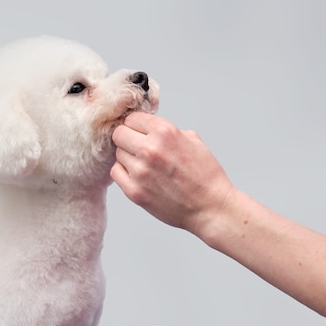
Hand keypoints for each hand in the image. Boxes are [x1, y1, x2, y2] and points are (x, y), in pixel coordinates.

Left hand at [111, 112, 232, 236]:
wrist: (209, 207)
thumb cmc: (205, 175)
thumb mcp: (193, 140)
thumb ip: (167, 131)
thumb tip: (147, 128)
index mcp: (165, 132)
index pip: (132, 118)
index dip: (135, 125)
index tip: (139, 132)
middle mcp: (149, 149)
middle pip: (119, 134)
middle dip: (127, 139)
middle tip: (137, 148)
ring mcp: (139, 171)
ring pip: (117, 154)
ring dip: (127, 157)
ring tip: (144, 165)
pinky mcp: (134, 190)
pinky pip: (115, 173)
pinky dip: (123, 172)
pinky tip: (138, 176)